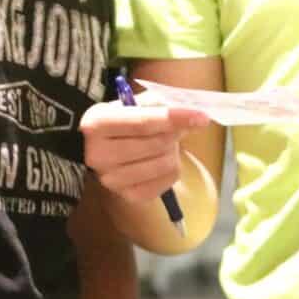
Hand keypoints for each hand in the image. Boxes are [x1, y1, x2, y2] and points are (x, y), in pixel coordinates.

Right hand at [81, 101, 208, 206]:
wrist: (99, 148)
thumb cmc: (120, 120)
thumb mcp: (132, 103)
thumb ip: (159, 103)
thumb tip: (193, 110)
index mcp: (97, 124)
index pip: (142, 122)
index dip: (175, 118)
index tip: (202, 117)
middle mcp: (99, 155)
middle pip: (156, 144)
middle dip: (175, 132)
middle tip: (177, 126)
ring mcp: (112, 180)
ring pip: (165, 164)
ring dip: (173, 150)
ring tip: (164, 143)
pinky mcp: (128, 195)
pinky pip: (167, 181)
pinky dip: (172, 168)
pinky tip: (161, 159)